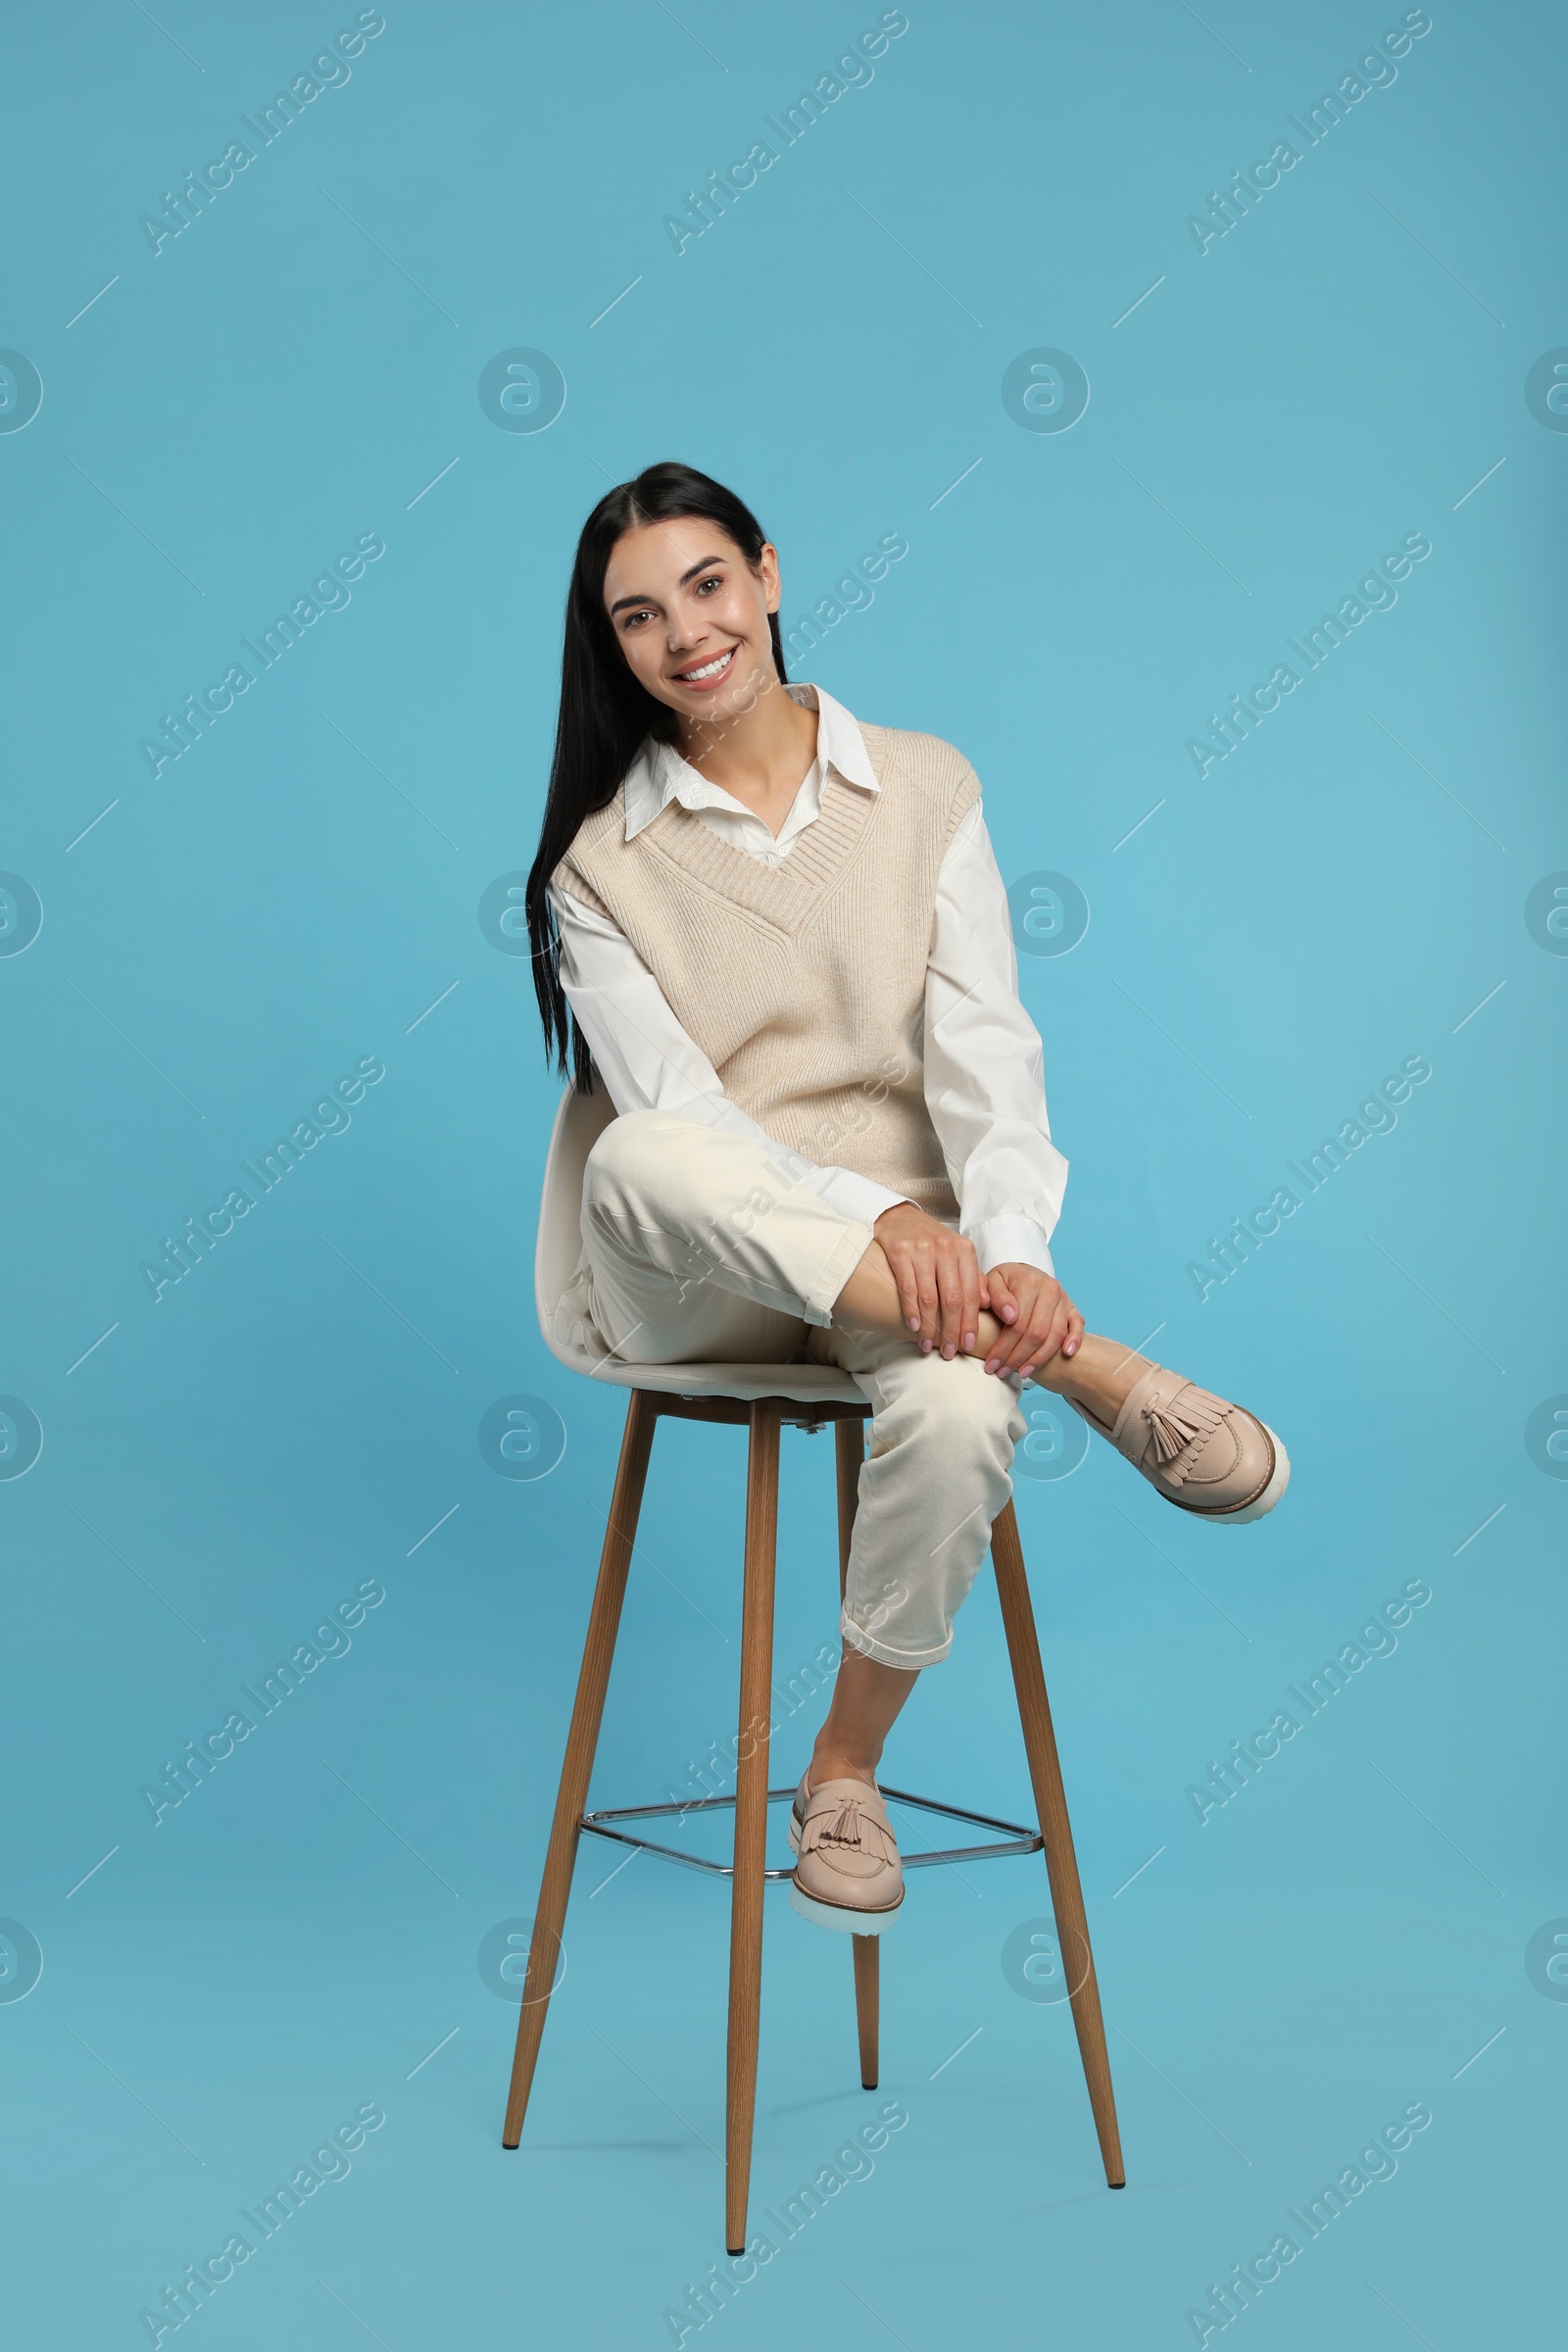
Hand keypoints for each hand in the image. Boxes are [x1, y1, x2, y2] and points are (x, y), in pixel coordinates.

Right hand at [873, 1203, 985, 1357]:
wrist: (898, 1217)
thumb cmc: (931, 1241)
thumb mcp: (957, 1254)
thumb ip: (973, 1278)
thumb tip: (989, 1305)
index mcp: (964, 1250)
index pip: (972, 1293)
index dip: (971, 1322)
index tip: (968, 1345)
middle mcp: (946, 1248)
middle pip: (953, 1299)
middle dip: (951, 1330)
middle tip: (949, 1352)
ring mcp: (922, 1249)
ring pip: (929, 1297)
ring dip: (929, 1326)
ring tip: (927, 1345)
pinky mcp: (900, 1251)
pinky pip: (907, 1288)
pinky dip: (911, 1311)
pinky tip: (913, 1326)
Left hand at [983, 1263, 1082, 1380]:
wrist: (1023, 1274)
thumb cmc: (1004, 1282)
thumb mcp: (992, 1282)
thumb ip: (995, 1295)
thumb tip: (1010, 1316)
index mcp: (1029, 1281)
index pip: (1017, 1323)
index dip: (1003, 1348)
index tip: (991, 1364)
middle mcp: (1050, 1289)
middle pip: (1036, 1333)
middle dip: (1018, 1358)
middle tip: (1002, 1372)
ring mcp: (1064, 1299)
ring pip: (1055, 1335)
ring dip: (1039, 1358)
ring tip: (1022, 1373)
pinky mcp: (1072, 1308)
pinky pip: (1078, 1326)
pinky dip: (1074, 1340)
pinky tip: (1066, 1354)